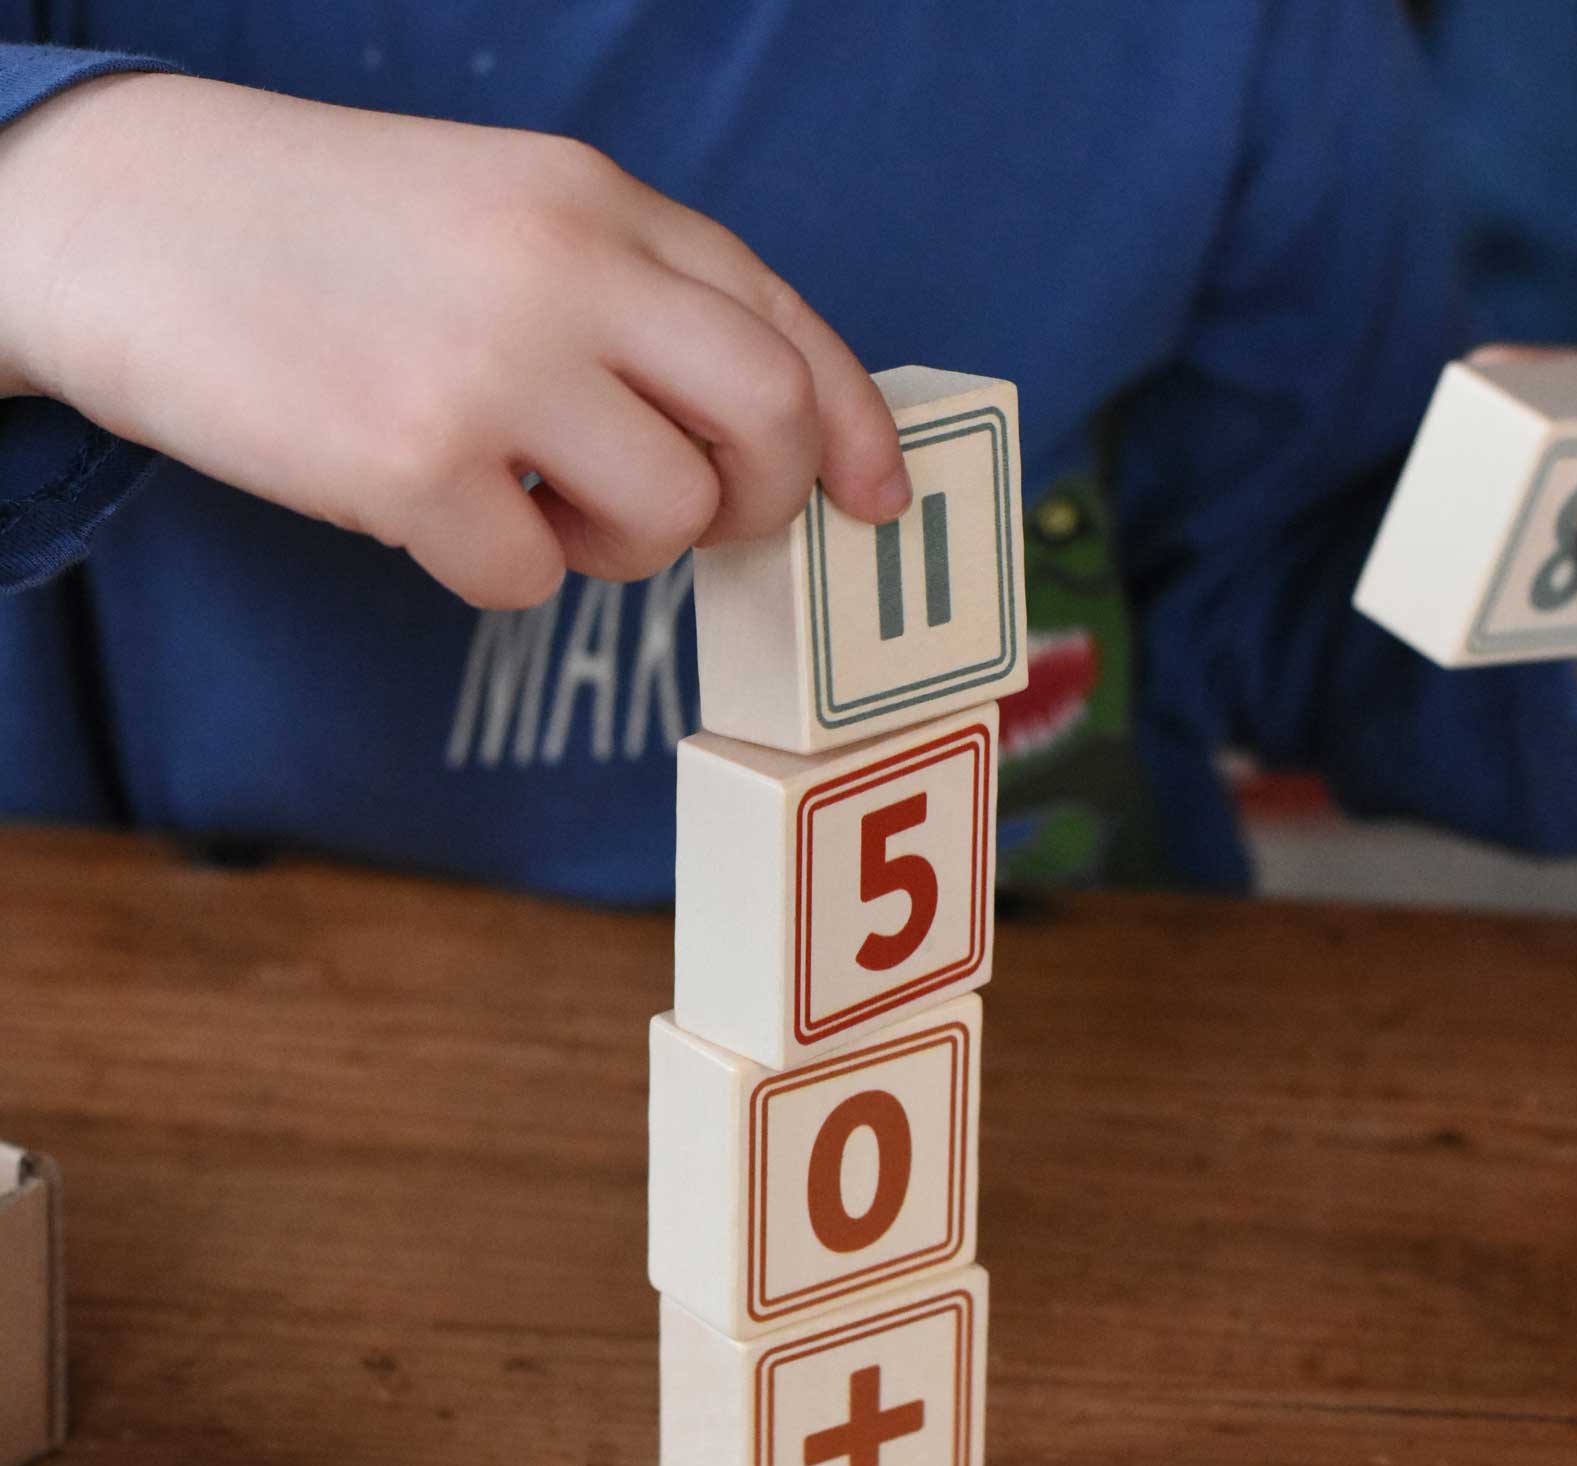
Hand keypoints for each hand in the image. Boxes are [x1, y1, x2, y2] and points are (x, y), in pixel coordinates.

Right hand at [0, 74, 908, 606]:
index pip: (783, 318)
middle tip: (705, 518)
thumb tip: (755, 425)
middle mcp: (565, 269)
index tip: (877, 498)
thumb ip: (629, 294)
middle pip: (767, 420)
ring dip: (621, 541)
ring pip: (669, 516)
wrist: (126, 221)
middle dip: (763, 497)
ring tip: (531, 495)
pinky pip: (533, 581)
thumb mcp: (501, 211)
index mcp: (595, 200)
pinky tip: (434, 508)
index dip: (852, 423)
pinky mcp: (413, 464)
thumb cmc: (324, 234)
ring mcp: (492, 367)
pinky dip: (501, 571)